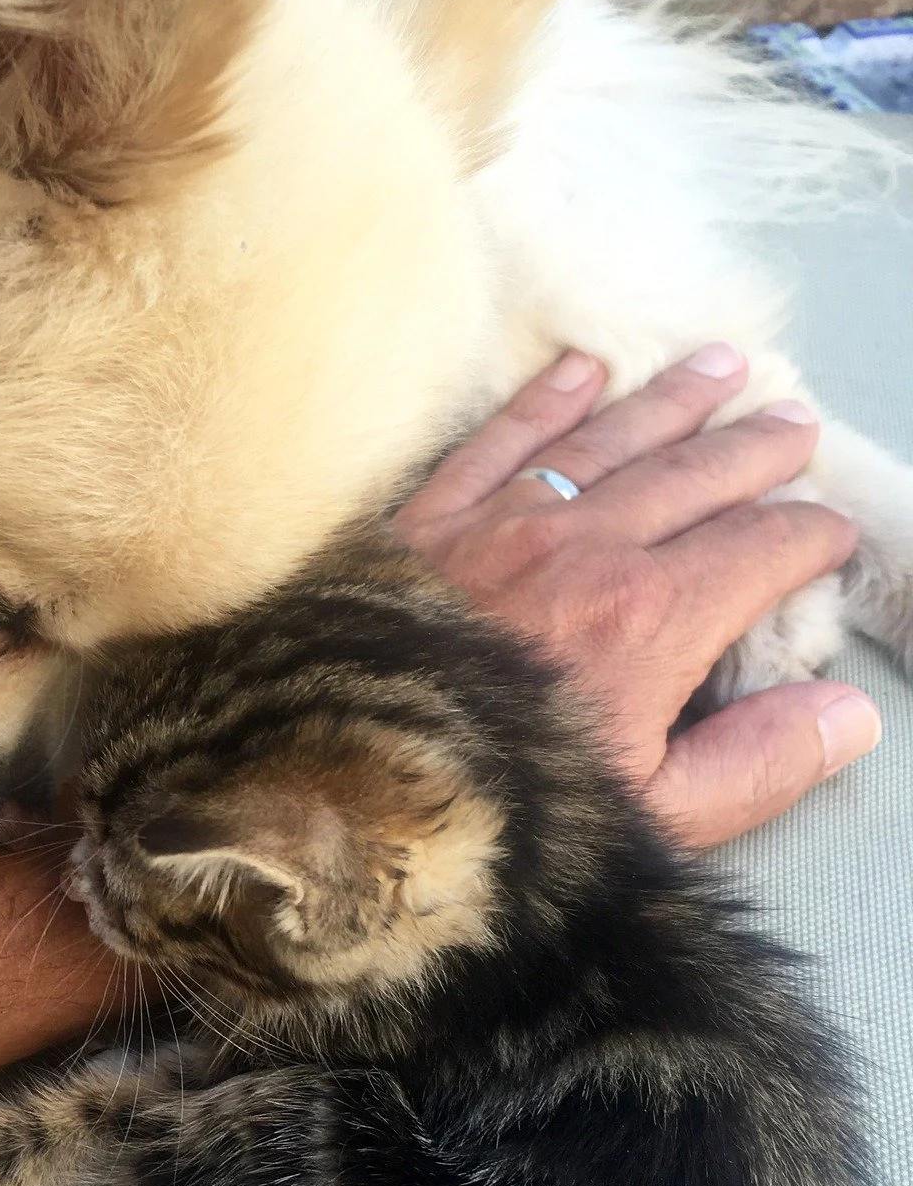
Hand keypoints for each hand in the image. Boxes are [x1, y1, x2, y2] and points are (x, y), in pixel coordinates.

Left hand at [393, 346, 880, 848]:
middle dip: (755, 450)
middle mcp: (583, 548)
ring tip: (720, 368)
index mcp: (651, 618)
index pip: (760, 551)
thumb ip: (755, 764)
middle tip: (793, 428)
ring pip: (608, 439)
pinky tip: (582, 369)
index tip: (830, 532)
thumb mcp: (652, 817)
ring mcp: (500, 524)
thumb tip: (845, 715)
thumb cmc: (498, 811)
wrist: (341, 791)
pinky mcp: (424, 523)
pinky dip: (546, 399)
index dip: (809, 536)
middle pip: (694, 476)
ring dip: (672, 401)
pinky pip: (499, 439)